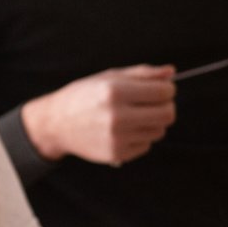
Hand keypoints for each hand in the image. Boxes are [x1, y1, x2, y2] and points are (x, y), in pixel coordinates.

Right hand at [21, 65, 175, 165]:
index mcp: (115, 91)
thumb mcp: (109, 77)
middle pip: (167, 114)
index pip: (163, 92)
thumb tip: (171, 73)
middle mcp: (117, 115)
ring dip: (152, 122)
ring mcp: (117, 137)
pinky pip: (146, 145)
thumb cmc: (84, 96)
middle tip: (151, 104)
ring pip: (159, 131)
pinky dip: (140, 137)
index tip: (159, 90)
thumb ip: (142, 74)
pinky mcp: (117, 153)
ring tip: (133, 117)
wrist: (56, 123)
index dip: (166, 89)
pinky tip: (124, 130)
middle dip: (165, 106)